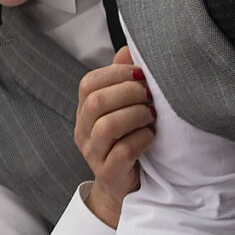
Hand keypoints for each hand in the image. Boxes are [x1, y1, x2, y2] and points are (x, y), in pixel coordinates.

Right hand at [75, 48, 154, 229]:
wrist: (127, 185)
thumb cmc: (129, 139)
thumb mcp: (126, 107)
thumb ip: (124, 79)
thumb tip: (128, 49)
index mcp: (85, 111)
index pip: (88, 83)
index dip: (116, 74)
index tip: (140, 75)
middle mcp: (83, 131)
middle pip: (96, 102)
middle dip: (129, 93)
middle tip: (149, 96)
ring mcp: (93, 153)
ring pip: (107, 126)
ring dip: (136, 115)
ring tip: (151, 116)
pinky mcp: (108, 172)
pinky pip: (123, 152)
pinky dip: (142, 139)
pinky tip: (151, 136)